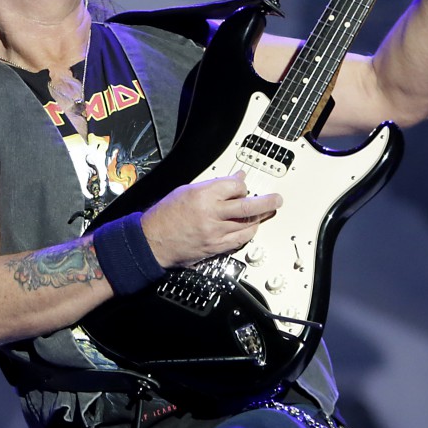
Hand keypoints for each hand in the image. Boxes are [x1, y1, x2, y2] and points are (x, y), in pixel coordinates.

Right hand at [140, 172, 278, 267]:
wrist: (152, 241)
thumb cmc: (165, 216)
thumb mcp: (186, 191)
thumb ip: (213, 186)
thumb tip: (234, 180)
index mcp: (203, 195)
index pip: (236, 186)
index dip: (242, 186)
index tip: (242, 186)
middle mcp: (211, 214)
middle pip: (248, 207)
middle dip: (267, 202)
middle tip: (276, 199)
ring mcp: (215, 233)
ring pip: (248, 225)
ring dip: (259, 218)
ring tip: (264, 213)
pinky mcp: (215, 248)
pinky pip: (240, 240)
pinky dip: (248, 233)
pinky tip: (250, 228)